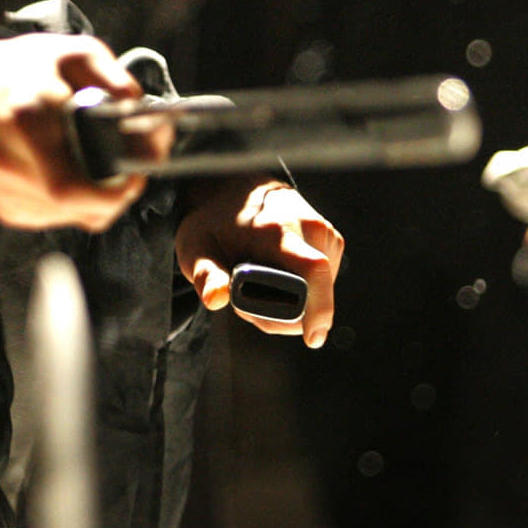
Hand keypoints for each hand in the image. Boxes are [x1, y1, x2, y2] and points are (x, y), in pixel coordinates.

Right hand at [0, 33, 155, 232]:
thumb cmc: (17, 70)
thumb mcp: (72, 52)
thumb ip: (115, 80)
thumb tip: (146, 118)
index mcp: (28, 118)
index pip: (74, 186)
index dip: (117, 187)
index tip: (137, 169)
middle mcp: (9, 162)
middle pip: (83, 207)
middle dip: (116, 191)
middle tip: (125, 166)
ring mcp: (5, 192)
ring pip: (76, 216)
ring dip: (96, 195)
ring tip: (89, 157)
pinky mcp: (6, 210)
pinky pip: (59, 217)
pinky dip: (74, 200)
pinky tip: (63, 166)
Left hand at [175, 179, 343, 347]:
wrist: (235, 189)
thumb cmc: (213, 222)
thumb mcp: (196, 247)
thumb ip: (205, 274)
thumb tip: (216, 299)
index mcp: (277, 228)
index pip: (314, 270)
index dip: (320, 309)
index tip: (313, 338)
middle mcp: (309, 227)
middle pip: (315, 291)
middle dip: (286, 314)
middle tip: (247, 304)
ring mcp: (324, 232)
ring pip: (319, 290)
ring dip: (292, 304)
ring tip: (259, 284)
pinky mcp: (331, 240)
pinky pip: (322, 281)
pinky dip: (302, 291)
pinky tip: (277, 279)